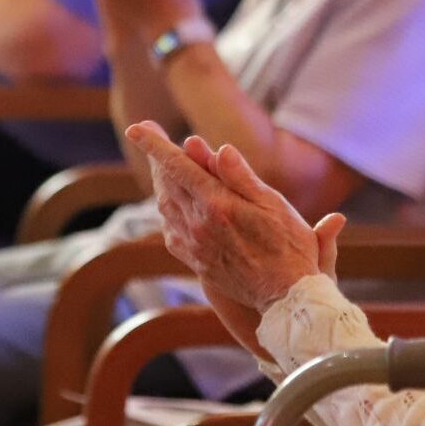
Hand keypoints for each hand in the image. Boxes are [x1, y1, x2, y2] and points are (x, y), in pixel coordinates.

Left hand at [128, 123, 344, 313]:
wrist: (285, 298)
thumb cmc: (288, 247)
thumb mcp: (273, 204)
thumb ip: (241, 177)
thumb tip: (218, 149)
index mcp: (217, 205)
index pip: (178, 167)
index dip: (155, 145)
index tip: (136, 128)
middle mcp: (198, 225)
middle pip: (167, 183)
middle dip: (156, 156)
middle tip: (147, 133)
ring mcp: (195, 246)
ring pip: (166, 206)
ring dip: (161, 180)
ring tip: (162, 164)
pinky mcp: (197, 263)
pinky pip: (171, 231)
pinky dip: (168, 209)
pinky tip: (173, 204)